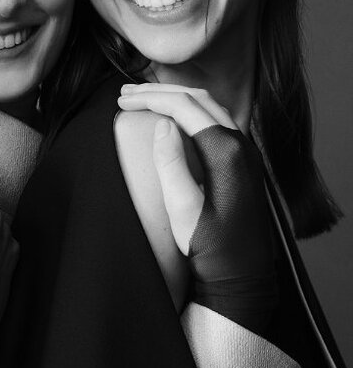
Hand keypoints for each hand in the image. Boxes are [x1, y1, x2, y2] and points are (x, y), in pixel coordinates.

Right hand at [118, 84, 275, 330]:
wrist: (243, 276)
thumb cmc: (212, 249)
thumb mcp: (185, 210)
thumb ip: (173, 165)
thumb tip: (162, 126)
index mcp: (226, 152)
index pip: (185, 106)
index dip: (151, 98)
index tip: (122, 102)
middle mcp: (241, 145)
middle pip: (198, 99)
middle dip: (159, 91)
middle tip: (126, 94)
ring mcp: (244, 152)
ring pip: (208, 106)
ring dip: (174, 98)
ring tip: (142, 99)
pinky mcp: (241, 162)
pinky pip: (214, 119)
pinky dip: (187, 109)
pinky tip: (169, 117)